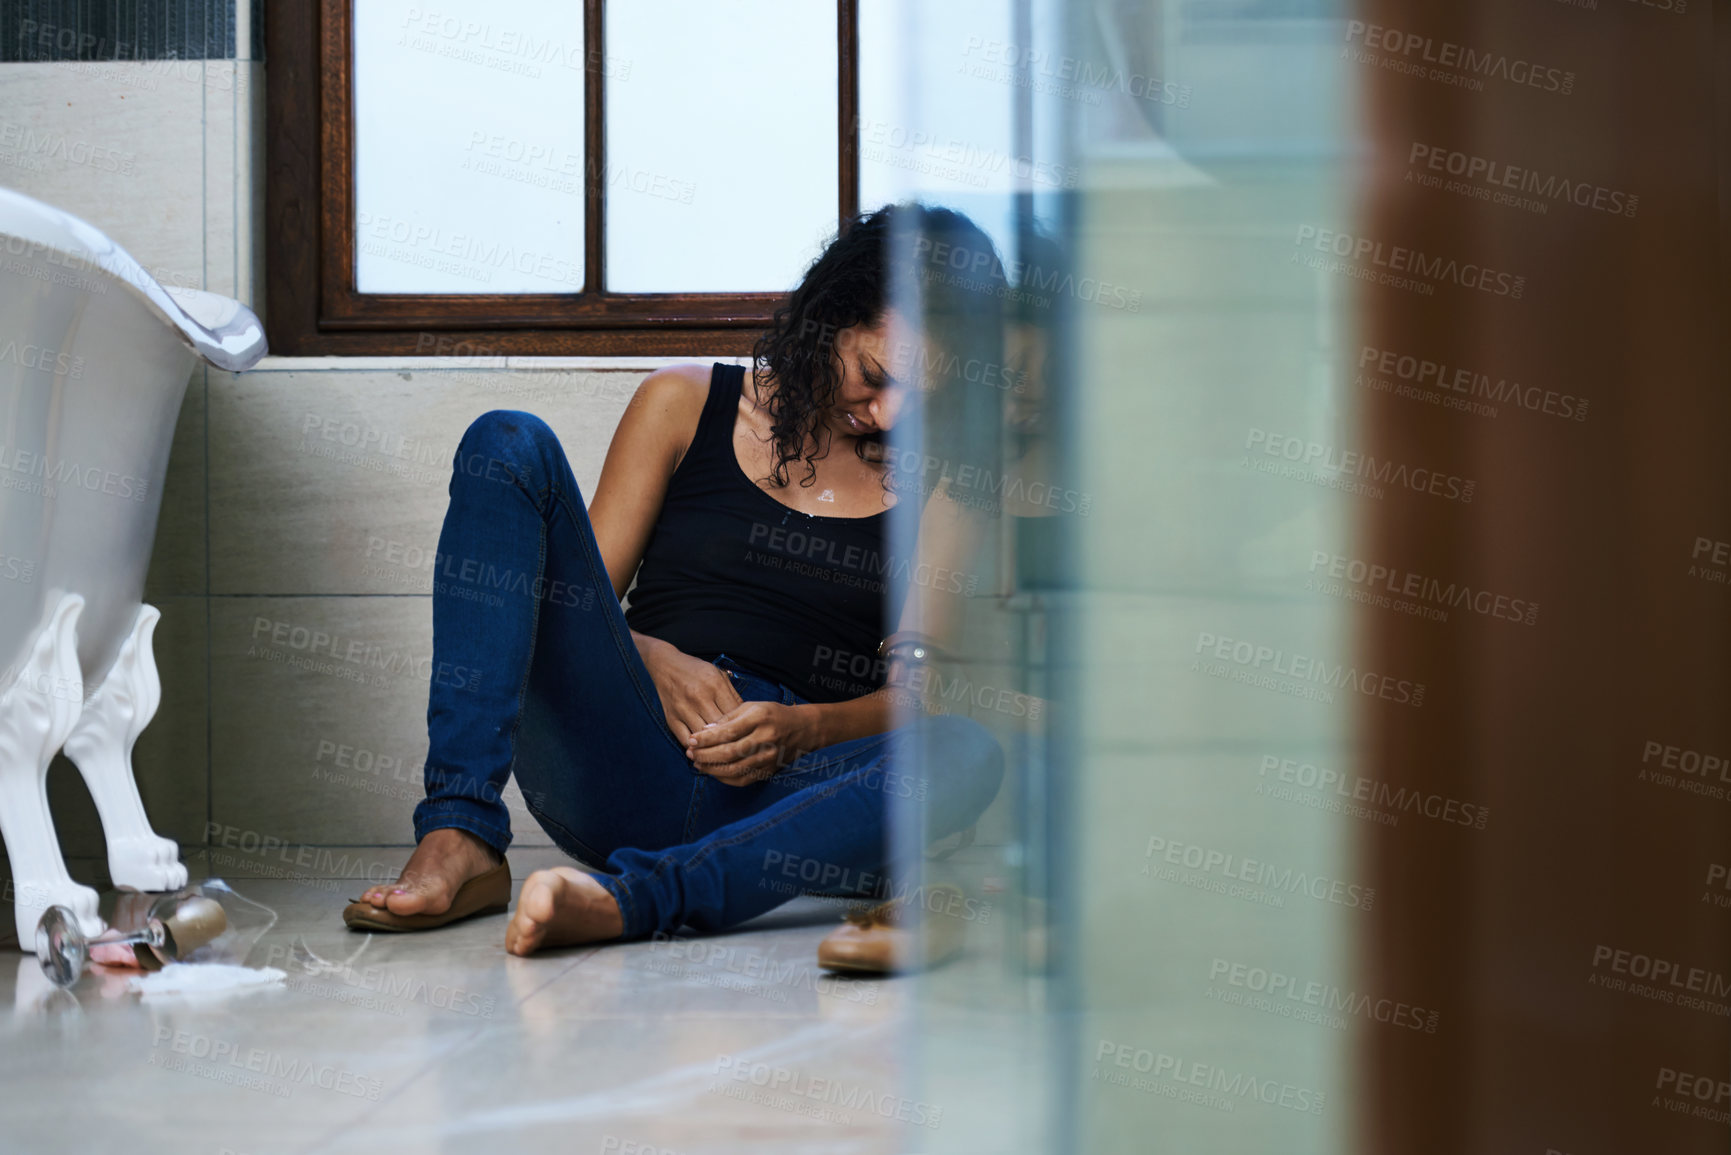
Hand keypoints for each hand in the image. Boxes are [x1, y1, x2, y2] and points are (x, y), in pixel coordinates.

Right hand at [635, 634, 741, 744]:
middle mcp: (699, 697)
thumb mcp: (718, 675)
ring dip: (713, 746)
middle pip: (720, 728)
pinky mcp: (671, 718)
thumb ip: (733, 695)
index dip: (743, 726)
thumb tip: (746, 718)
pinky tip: (704, 750)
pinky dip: (696, 748)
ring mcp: (683, 709)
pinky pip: (686, 740)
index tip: (747, 733)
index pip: (734, 713)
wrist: (664, 665)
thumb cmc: (696, 671)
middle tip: (739, 748)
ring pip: (704, 737)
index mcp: (714, 685)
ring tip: (723, 753)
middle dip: (731, 739)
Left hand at [686, 700, 817, 785]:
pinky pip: (742, 780)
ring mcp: (768, 758)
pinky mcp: (769, 771)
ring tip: (697, 763)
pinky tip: (713, 772)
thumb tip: (703, 731)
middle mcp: (766, 739)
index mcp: (760, 718)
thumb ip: (727, 719)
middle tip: (690, 753)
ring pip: (734, 769)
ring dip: (711, 768)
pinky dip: (724, 778)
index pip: (728, 732)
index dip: (707, 739)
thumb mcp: (751, 707)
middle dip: (705, 755)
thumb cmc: (772, 715)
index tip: (691, 739)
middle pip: (729, 753)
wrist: (802, 729)